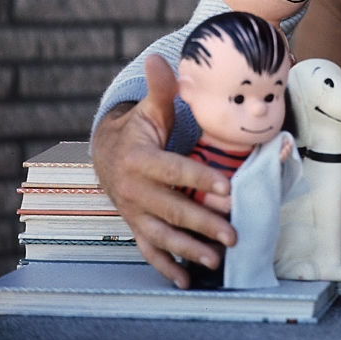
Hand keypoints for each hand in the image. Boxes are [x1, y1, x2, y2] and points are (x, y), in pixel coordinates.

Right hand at [90, 54, 235, 288]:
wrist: (106, 153)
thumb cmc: (139, 127)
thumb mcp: (149, 107)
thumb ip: (161, 88)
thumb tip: (159, 58)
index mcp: (139, 159)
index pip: (174, 171)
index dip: (200, 181)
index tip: (228, 189)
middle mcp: (133, 190)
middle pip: (172, 209)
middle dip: (203, 223)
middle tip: (234, 232)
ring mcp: (133, 213)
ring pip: (161, 235)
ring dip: (189, 250)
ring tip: (217, 260)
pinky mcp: (135, 226)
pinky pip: (149, 250)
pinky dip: (166, 267)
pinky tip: (185, 281)